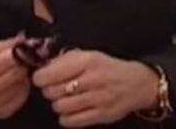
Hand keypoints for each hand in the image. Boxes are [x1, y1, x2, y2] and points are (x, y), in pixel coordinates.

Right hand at [0, 36, 29, 118]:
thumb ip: (3, 45)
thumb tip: (23, 40)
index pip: (5, 62)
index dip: (18, 51)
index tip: (24, 44)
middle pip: (16, 73)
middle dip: (22, 61)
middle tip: (22, 53)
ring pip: (22, 84)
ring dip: (22, 72)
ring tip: (14, 66)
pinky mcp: (2, 112)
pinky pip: (22, 96)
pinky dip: (22, 85)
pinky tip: (13, 79)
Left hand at [32, 50, 158, 126]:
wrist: (135, 83)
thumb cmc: (107, 67)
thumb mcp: (88, 55)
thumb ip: (66, 60)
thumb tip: (44, 66)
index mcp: (87, 61)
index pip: (52, 73)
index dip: (40, 77)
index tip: (39, 77)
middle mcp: (91, 79)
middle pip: (54, 91)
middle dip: (48, 90)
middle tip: (53, 88)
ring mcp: (97, 99)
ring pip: (61, 107)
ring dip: (57, 104)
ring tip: (64, 98)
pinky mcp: (101, 115)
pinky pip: (72, 121)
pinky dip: (65, 117)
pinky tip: (70, 110)